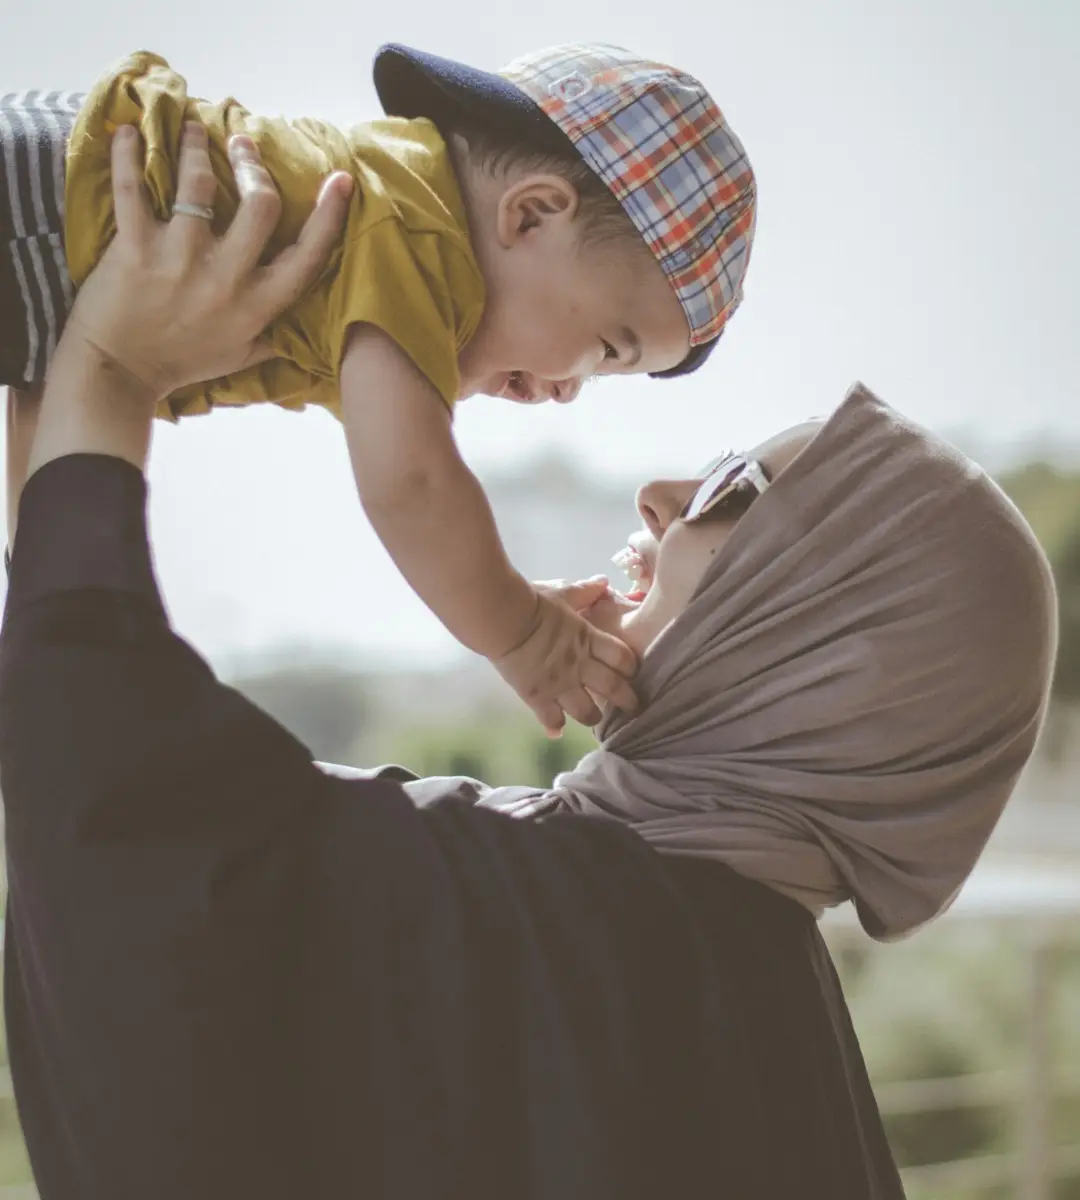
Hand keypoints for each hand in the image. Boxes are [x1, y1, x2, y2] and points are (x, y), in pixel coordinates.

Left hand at [62, 122, 352, 402]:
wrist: (119, 373)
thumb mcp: (241, 356)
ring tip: (194, 129)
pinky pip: (132, 189)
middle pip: (260, 205)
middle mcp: (225, 279)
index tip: (339, 180)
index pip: (307, 256)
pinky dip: (127, 155)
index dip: (328, 214)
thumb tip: (307, 326)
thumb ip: (274, 335)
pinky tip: (128, 132)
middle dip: (253, 165)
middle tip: (243, 144)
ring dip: (196, 146)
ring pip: (198, 183)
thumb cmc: (182, 363)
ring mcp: (179, 260)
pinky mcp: (135, 248)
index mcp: (256, 305)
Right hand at [493, 578, 638, 736]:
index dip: (631, 667)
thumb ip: (584, 591)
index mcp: (588, 639)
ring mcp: (559, 684)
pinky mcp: (537, 696)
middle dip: (628, 701)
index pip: (622, 658)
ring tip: (594, 718)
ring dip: (593, 717)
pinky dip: (555, 727)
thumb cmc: (532, 602)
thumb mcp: (561, 593)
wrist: (502, 618)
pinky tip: (557, 732)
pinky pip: (551, 719)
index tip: (632, 672)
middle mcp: (579, 666)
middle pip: (614, 689)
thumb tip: (603, 582)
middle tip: (634, 708)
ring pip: (587, 712)